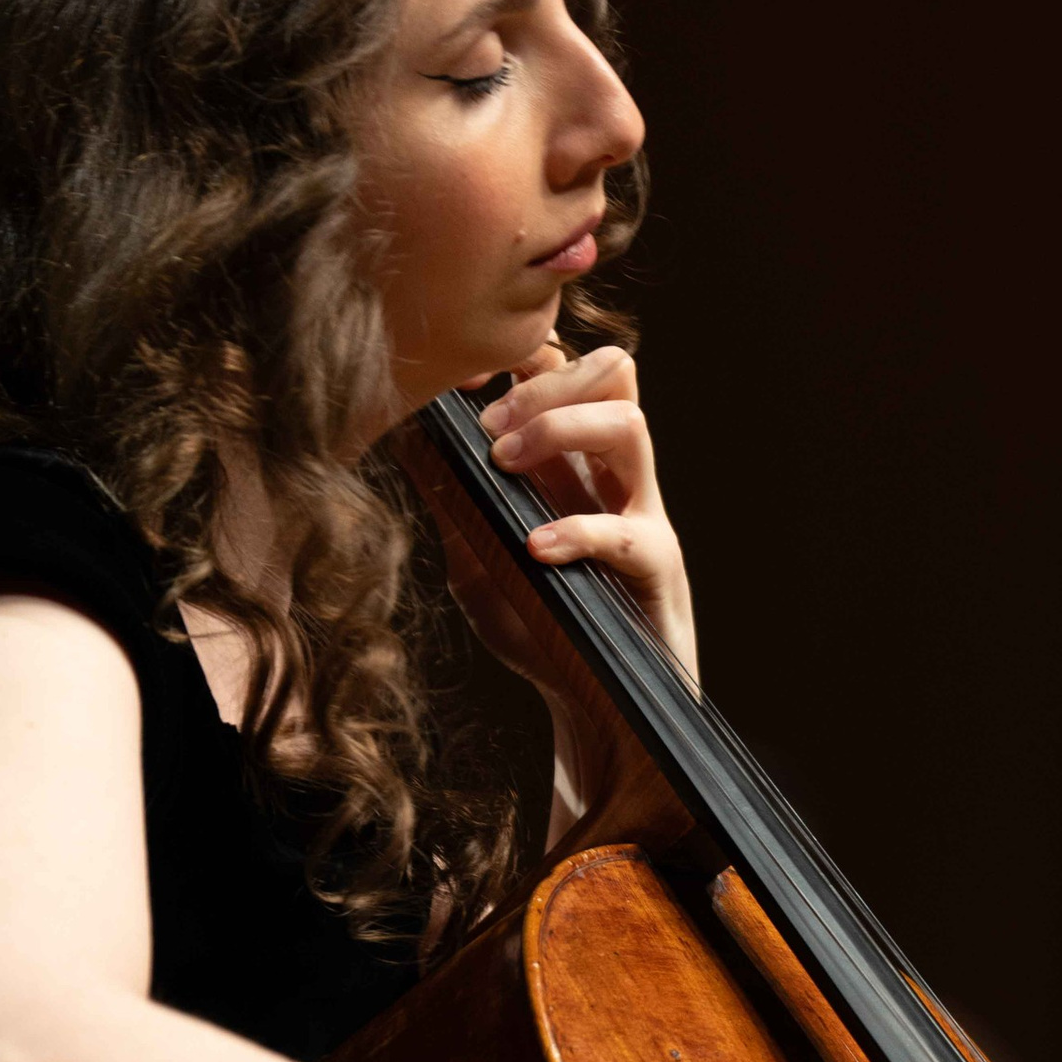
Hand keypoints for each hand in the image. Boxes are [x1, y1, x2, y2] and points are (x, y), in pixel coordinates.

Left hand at [477, 340, 696, 681]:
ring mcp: (640, 514)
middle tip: (491, 431)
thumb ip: (451, 503)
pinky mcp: (656, 566)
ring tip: (507, 468)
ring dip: (560, 429)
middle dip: (543, 383)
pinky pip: (625, 531)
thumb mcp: (476, 561)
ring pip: (628, 422)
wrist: (594, 707)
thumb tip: (406, 442)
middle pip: (611, 371)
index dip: (521, 354)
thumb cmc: (543, 630)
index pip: (567, 367)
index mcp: (574, 462)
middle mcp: (611, 475)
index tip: (464, 382)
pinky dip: (576, 532)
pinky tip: (535, 550)